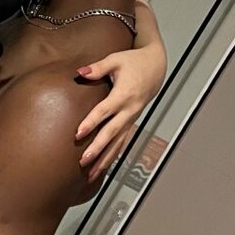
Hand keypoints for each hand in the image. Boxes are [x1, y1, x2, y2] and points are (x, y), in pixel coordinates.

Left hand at [75, 47, 165, 180]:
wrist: (156, 67)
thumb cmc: (134, 62)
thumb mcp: (115, 60)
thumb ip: (97, 68)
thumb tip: (80, 72)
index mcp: (124, 94)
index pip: (105, 111)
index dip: (91, 122)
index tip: (78, 133)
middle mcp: (129, 110)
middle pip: (112, 132)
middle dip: (98, 148)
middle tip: (83, 160)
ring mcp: (132, 118)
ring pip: (119, 143)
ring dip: (105, 159)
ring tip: (91, 173)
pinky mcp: (132, 121)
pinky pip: (122, 142)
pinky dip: (113, 155)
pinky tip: (103, 166)